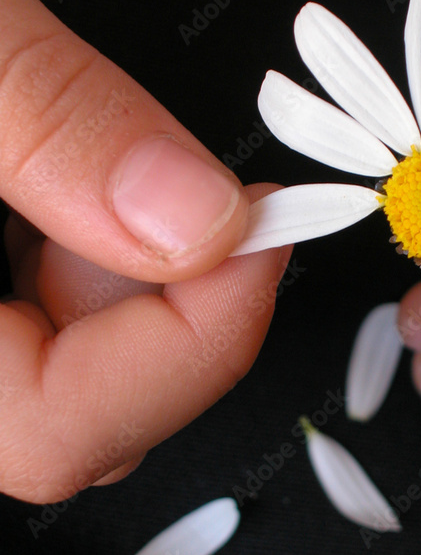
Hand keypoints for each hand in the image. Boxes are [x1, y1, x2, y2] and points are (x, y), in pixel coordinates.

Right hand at [0, 0, 287, 502]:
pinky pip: (13, 329)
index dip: (191, 348)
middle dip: (157, 311)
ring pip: (46, 379)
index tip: (262, 235)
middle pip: (66, 421)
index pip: (56, 433)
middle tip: (178, 189)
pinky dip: (61, 268)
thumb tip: (198, 223)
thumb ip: (48, 122)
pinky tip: (43, 191)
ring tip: (73, 168)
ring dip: (108, 282)